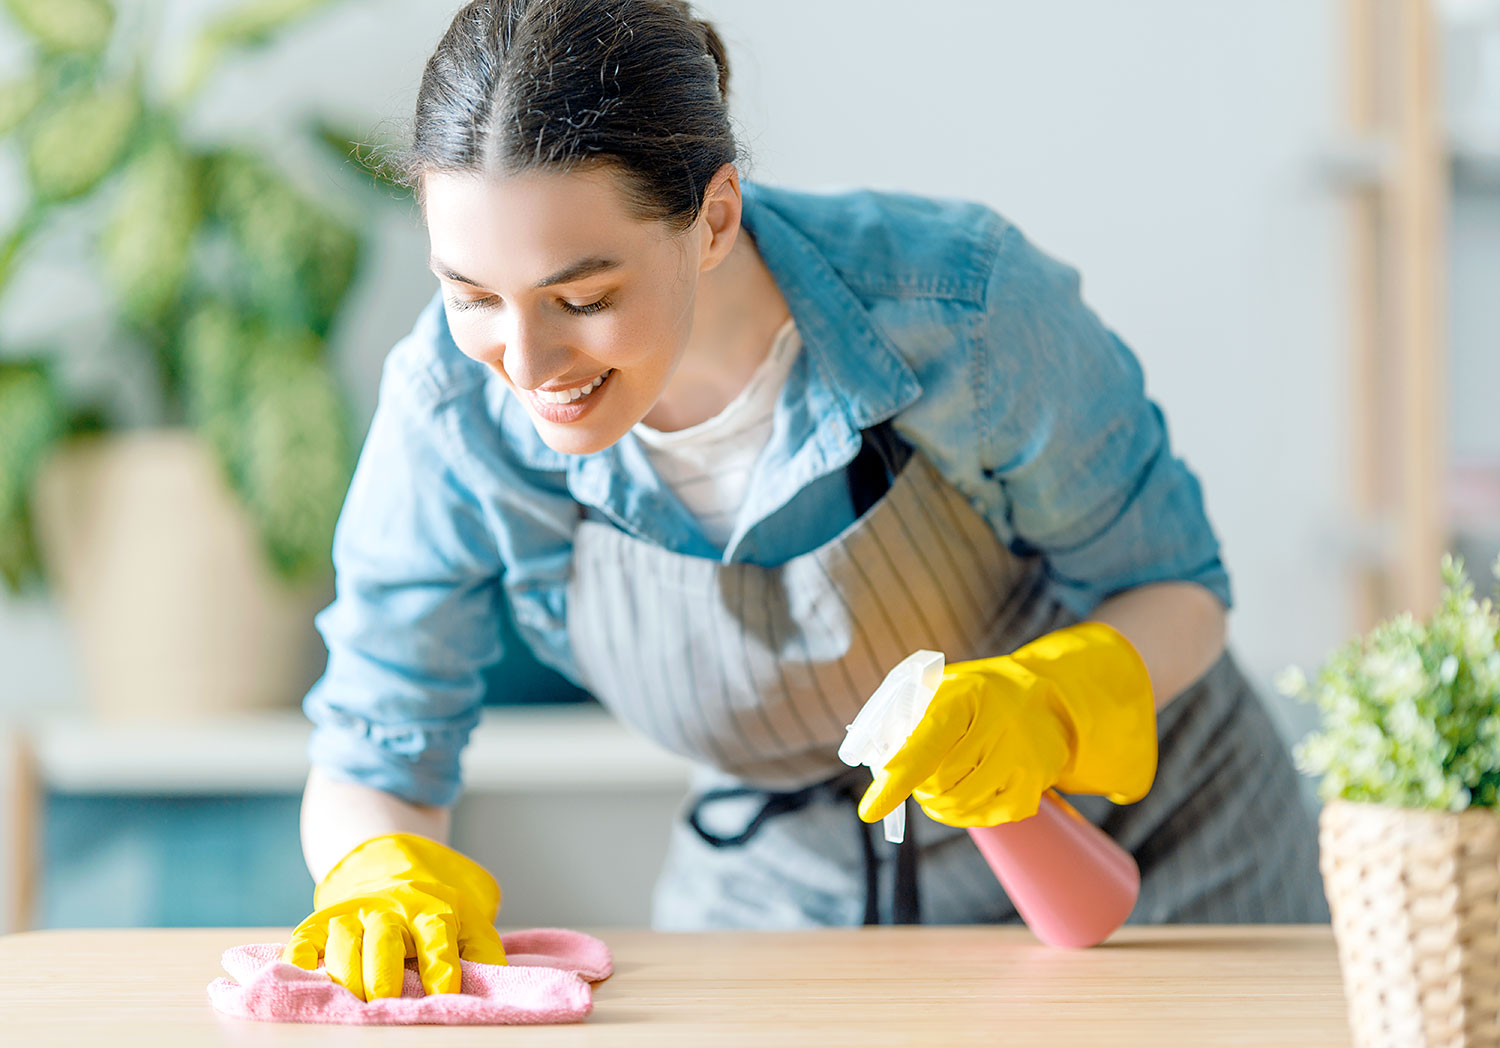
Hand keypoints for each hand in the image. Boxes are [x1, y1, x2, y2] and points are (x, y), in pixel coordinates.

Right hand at [282, 833, 506, 1000]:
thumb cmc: (437, 912)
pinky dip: (297, 955)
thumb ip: (485, 955)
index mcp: (432, 910)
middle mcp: (390, 910)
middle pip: (384, 940)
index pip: (437, 938)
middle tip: (385, 1003)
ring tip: (350, 1002)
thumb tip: (498, 989)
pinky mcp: (321, 921)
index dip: (440, 966)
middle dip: (383, 973)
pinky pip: (304, 937)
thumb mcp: (470, 923)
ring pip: (343, 940)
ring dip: (344, 971)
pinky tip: (297, 973)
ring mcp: (353, 913)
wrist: (394, 866)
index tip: (443, 994)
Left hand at [858, 621, 1157, 827]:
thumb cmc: (977, 696)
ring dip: (939, 800)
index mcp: (967, 694)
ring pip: (959, 804)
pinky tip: (969, 787)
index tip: (870, 810)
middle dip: (919, 782)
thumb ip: (904, 715)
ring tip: (943, 778)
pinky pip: (985, 817)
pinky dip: (966, 810)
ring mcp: (1022, 758)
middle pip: (938, 782)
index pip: (924, 745)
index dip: (895, 779)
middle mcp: (1000, 725)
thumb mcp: (941, 687)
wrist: (1045, 698)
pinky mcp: (1034, 786)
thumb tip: (872, 758)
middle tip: (923, 766)